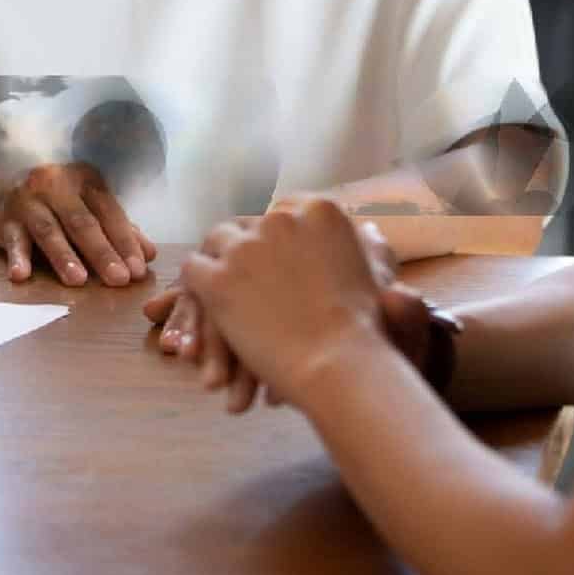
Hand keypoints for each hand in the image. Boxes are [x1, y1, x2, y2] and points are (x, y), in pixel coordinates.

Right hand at [0, 163, 154, 285]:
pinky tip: (21, 275)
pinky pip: (12, 239)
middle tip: (119, 279)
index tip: (138, 270)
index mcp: (83, 179)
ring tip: (78, 280)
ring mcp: (26, 199)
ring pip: (49, 230)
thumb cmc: (51, 205)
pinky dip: (17, 257)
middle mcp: (55, 183)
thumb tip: (149, 254)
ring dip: (64, 256)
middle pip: (82, 221)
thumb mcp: (85, 209)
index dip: (124, 241)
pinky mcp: (3, 218)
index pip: (109, 211)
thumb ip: (116, 229)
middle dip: (102, 251)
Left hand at [144, 217, 394, 362]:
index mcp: (319, 210)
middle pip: (248, 225)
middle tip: (246, 278)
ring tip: (224, 290)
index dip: (277, 238)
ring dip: (220, 263)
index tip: (278, 262)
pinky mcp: (218, 277)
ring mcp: (245, 247)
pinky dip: (197, 285)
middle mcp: (278, 219)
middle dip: (246, 248)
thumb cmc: (368, 327)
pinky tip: (208, 303)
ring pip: (217, 241)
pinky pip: (194, 268)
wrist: (340, 364)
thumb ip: (370, 247)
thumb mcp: (379, 274)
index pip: (284, 212)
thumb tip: (367, 230)